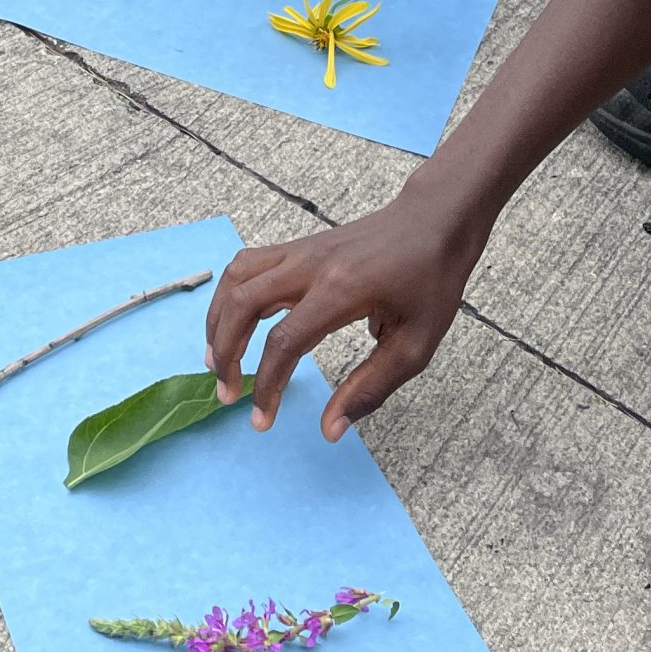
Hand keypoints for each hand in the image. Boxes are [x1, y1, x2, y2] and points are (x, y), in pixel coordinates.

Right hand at [204, 188, 490, 440]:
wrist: (433, 222)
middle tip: (226, 392)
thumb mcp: (415, 346)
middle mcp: (308, 266)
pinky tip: (233, 317)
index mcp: (339, 292)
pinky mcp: (298, 246)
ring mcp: (299, 251)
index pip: (283, 342)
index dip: (266, 386)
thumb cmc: (430, 283)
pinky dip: (230, 293)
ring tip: (216, 357)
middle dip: (225, 352)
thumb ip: (370, 388)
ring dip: (218, 318)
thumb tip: (330, 430)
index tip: (261, 420)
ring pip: (236, 277)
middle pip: (242, 303)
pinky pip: (248, 263)